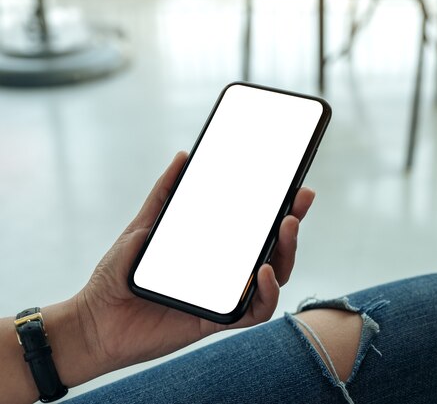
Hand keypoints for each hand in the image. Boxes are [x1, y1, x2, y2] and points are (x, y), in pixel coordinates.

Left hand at [75, 151, 314, 373]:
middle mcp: (227, 273)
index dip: (281, 210)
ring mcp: (226, 296)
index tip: (296, 188)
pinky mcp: (219, 320)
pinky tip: (262, 271)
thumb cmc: (118, 276)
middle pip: (274, 251)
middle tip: (299, 200)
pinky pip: (256, 311)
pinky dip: (267, 293)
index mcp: (215, 251)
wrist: (95, 321)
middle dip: (293, 225)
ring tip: (286, 227)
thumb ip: (164, 195)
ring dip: (287, 253)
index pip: (257, 230)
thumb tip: (184, 156)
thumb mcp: (143, 227)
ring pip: (274, 278)